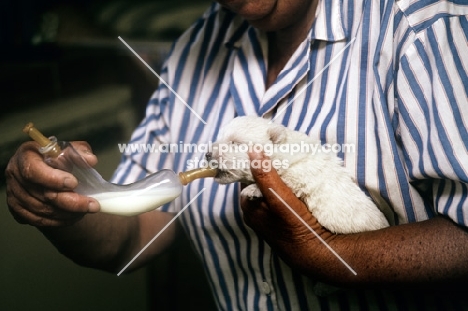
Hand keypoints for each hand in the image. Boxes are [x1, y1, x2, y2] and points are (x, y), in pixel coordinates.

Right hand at [5, 141, 99, 226]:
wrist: (47, 170)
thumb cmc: (57, 157)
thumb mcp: (69, 149)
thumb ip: (80, 153)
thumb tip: (90, 160)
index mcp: (26, 156)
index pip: (34, 171)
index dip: (53, 179)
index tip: (74, 183)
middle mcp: (16, 175)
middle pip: (42, 194)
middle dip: (71, 202)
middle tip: (92, 205)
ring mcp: (14, 194)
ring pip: (42, 211)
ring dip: (68, 213)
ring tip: (86, 210)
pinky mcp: (17, 210)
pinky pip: (39, 220)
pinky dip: (59, 221)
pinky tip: (74, 216)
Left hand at [240, 152, 338, 269]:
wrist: (317, 252)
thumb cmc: (295, 226)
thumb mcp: (278, 198)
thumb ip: (264, 175)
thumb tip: (252, 150)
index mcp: (248, 205)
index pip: (245, 176)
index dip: (254, 161)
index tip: (264, 145)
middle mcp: (255, 210)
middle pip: (259, 181)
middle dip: (268, 166)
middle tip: (280, 149)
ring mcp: (269, 214)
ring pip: (271, 187)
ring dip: (279, 175)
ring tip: (289, 158)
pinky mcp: (283, 217)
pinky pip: (280, 195)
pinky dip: (287, 185)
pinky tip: (296, 177)